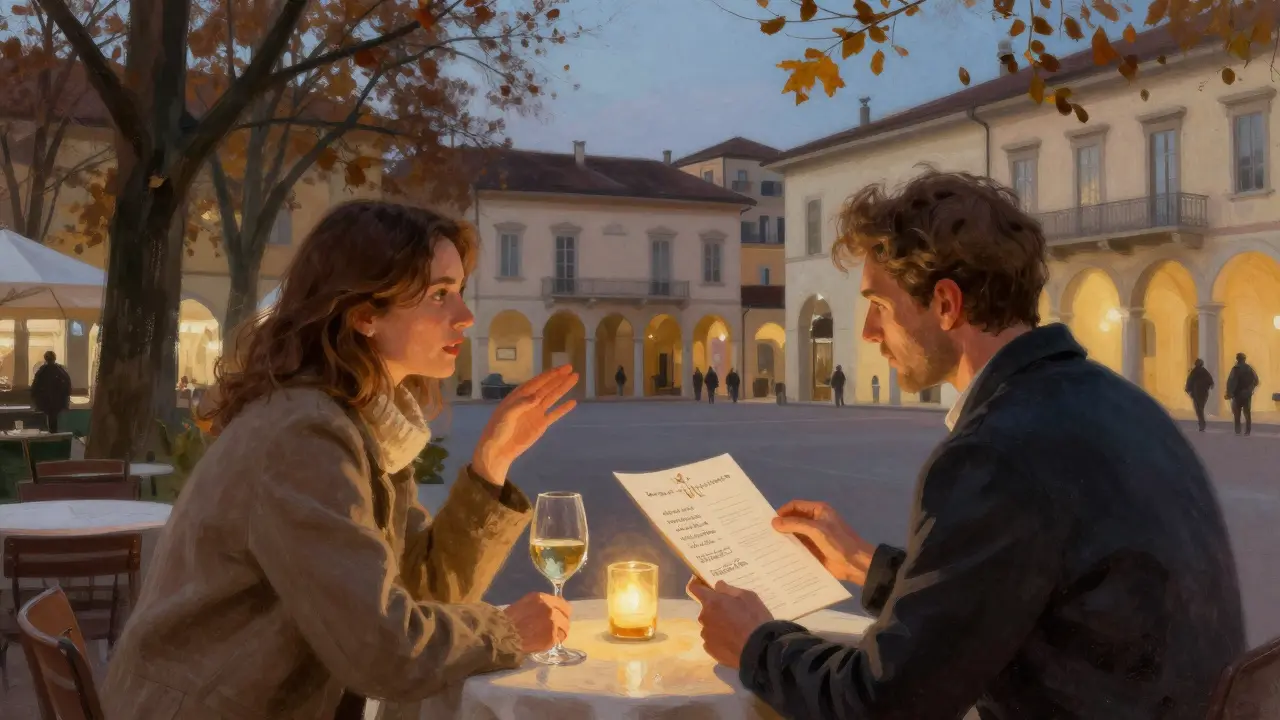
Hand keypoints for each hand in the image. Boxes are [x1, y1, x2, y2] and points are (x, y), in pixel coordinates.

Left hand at [472, 365, 577, 484]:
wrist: (498, 449)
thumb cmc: (498, 430)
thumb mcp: (506, 415)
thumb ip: (521, 404)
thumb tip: (537, 396)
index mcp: (519, 396)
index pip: (537, 382)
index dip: (549, 375)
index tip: (561, 369)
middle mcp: (530, 401)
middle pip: (547, 386)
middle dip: (559, 377)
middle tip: (571, 368)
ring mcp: (536, 412)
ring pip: (553, 397)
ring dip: (563, 388)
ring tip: (575, 379)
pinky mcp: (541, 424)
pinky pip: (555, 414)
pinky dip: (563, 409)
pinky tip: (572, 402)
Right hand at [502, 592, 571, 652]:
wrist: (504, 635)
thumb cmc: (510, 619)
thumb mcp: (525, 603)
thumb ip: (541, 604)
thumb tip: (552, 606)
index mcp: (542, 598)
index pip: (562, 603)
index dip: (561, 609)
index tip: (560, 614)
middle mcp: (550, 609)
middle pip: (566, 614)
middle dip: (562, 620)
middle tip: (556, 626)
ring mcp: (553, 623)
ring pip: (565, 628)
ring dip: (560, 631)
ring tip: (552, 635)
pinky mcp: (552, 637)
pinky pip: (559, 639)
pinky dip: (555, 640)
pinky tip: (548, 642)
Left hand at [687, 577, 772, 669]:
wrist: (759, 650)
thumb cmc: (755, 619)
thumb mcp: (748, 597)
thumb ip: (730, 590)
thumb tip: (718, 586)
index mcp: (712, 602)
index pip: (695, 588)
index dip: (698, 585)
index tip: (704, 586)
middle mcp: (704, 617)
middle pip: (706, 610)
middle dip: (716, 609)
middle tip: (733, 614)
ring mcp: (706, 635)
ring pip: (709, 626)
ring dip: (718, 626)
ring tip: (735, 632)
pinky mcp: (710, 649)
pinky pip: (712, 640)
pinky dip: (719, 640)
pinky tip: (733, 642)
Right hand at [772, 500, 873, 585]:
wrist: (855, 564)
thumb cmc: (838, 542)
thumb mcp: (817, 530)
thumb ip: (795, 524)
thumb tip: (774, 522)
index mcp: (818, 510)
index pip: (795, 506)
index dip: (783, 512)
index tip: (770, 522)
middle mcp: (814, 521)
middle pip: (793, 520)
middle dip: (781, 526)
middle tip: (764, 534)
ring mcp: (814, 536)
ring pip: (795, 534)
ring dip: (784, 539)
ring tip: (768, 546)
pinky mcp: (813, 550)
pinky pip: (798, 547)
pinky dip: (790, 549)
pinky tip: (778, 555)